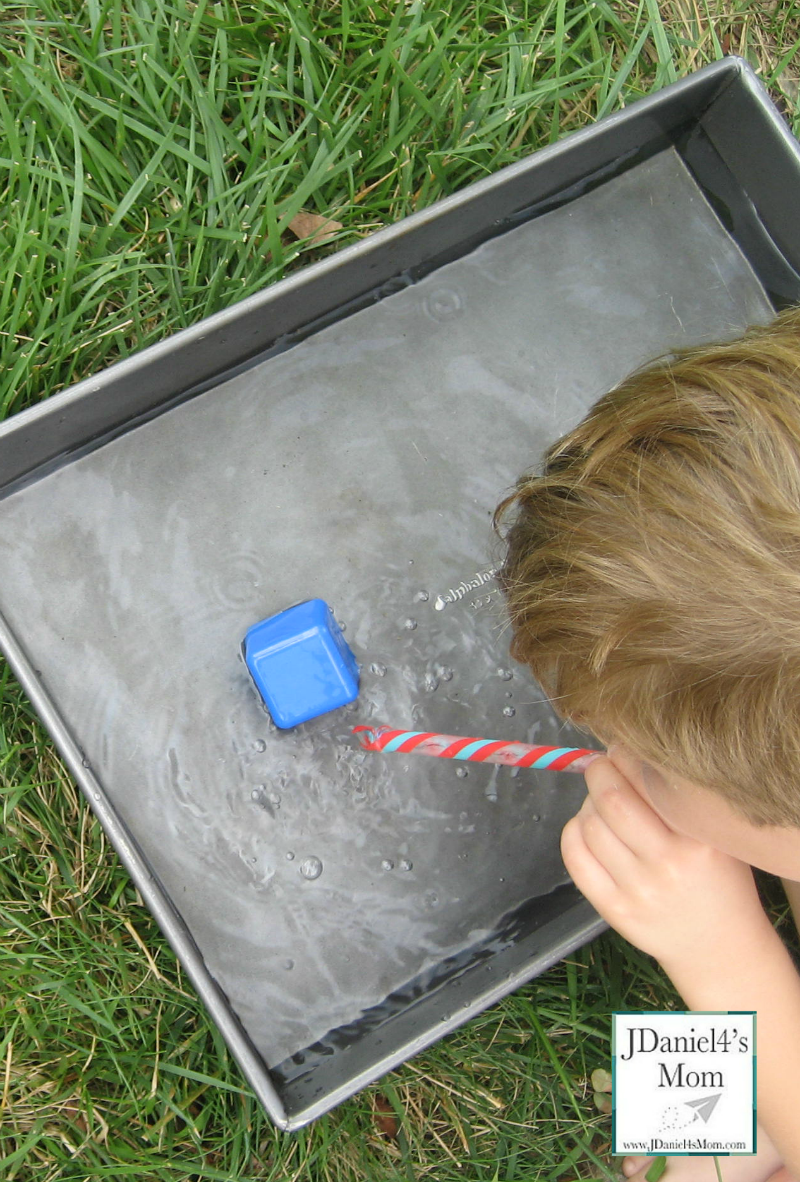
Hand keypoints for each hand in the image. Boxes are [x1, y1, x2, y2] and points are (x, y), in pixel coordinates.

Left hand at [560, 748, 770, 970]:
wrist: (720, 949)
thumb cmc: (720, 882)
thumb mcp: (716, 836)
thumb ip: (679, 799)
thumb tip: (625, 753)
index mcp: (699, 840)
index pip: (649, 780)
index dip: (626, 755)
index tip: (622, 748)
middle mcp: (668, 864)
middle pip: (612, 800)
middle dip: (600, 772)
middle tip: (603, 767)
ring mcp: (638, 890)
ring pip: (590, 825)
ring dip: (588, 803)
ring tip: (602, 804)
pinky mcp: (614, 909)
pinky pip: (576, 859)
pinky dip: (573, 833)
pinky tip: (587, 829)